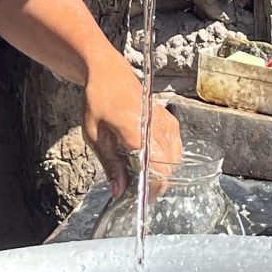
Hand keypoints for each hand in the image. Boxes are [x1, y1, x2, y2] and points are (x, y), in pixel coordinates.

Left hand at [83, 58, 180, 198]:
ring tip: (141, 171)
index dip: (150, 188)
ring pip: (175, 159)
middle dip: (154, 182)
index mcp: (136, 132)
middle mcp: (157, 127)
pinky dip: (167, 157)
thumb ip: (110, 165)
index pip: (156, 170)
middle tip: (136, 186)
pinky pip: (176, 147)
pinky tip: (150, 156)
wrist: (109, 74)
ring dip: (161, 169)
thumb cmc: (99, 101)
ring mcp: (166, 123)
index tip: (140, 197)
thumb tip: (119, 191)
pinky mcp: (170, 120)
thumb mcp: (95, 136)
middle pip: (168, 168)